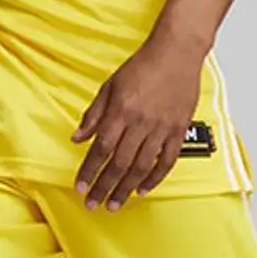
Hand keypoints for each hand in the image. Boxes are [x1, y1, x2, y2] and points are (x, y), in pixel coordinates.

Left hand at [72, 35, 204, 208]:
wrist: (177, 53)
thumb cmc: (143, 66)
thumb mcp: (110, 85)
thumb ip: (94, 114)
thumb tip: (78, 138)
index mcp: (121, 110)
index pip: (101, 148)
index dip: (89, 171)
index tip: (80, 188)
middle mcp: (141, 122)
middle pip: (119, 163)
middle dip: (104, 187)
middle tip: (94, 204)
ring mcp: (162, 128)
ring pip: (142, 167)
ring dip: (126, 189)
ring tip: (115, 204)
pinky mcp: (179, 130)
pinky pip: (166, 161)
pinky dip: (154, 178)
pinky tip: (143, 189)